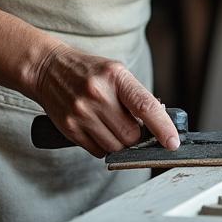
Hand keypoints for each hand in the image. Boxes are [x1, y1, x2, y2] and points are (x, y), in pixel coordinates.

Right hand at [30, 43, 178, 156]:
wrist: (48, 69)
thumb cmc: (88, 71)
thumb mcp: (116, 73)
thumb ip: (137, 96)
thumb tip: (161, 120)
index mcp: (116, 76)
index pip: (145, 106)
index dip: (162, 127)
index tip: (173, 142)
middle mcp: (98, 94)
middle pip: (131, 135)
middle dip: (137, 137)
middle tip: (132, 126)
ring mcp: (82, 112)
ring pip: (115, 147)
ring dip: (121, 144)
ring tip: (112, 125)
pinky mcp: (70, 127)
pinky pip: (97, 151)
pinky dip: (104, 146)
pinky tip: (99, 130)